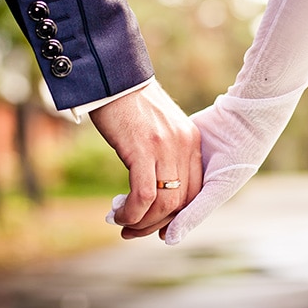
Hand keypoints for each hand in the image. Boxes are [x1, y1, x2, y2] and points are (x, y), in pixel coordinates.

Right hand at [90, 79, 201, 239]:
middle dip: (157, 224)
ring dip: (142, 222)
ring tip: (123, 225)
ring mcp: (165, 147)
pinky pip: (145, 195)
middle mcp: (183, 145)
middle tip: (134, 230)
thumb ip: (163, 153)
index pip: (195, 189)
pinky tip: (118, 215)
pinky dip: (132, 212)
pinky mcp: (143, 149)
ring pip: (165, 204)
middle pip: (182, 202)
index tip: (156, 224)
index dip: (176, 213)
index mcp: (190, 141)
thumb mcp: (157, 129)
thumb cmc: (128, 104)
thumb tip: (152, 188)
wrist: (112, 77)